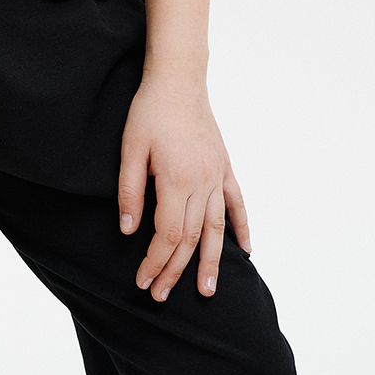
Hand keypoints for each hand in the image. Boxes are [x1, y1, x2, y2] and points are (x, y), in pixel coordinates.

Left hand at [117, 77, 249, 299]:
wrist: (178, 80)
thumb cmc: (150, 111)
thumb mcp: (130, 149)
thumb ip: (130, 192)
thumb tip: (128, 230)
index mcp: (176, 179)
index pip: (168, 235)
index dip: (155, 261)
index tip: (143, 280)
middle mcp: (202, 182)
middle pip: (191, 238)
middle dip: (175, 270)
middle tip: (161, 295)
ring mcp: (217, 175)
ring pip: (217, 228)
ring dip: (212, 261)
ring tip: (208, 291)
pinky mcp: (224, 166)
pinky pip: (237, 202)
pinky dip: (243, 227)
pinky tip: (247, 250)